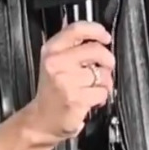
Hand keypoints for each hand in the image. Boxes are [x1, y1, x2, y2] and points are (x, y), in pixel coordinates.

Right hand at [22, 21, 113, 144]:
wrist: (41, 120)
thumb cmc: (52, 91)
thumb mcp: (55, 62)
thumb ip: (72, 46)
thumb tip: (95, 33)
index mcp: (51, 50)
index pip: (77, 29)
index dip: (96, 30)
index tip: (105, 36)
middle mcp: (56, 63)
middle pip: (96, 50)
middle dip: (107, 59)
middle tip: (105, 66)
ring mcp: (66, 81)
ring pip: (103, 73)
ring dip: (104, 82)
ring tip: (92, 87)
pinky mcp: (76, 99)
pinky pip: (103, 91)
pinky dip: (102, 96)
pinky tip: (90, 98)